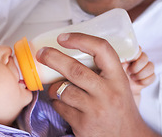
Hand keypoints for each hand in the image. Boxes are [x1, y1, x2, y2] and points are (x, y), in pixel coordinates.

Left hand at [36, 33, 160, 136]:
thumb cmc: (120, 107)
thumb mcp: (119, 84)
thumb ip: (103, 68)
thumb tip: (74, 48)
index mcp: (118, 77)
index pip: (102, 49)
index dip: (80, 39)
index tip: (63, 37)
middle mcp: (107, 92)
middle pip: (74, 69)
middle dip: (53, 58)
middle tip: (42, 53)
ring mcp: (95, 110)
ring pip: (63, 90)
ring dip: (53, 87)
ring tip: (55, 88)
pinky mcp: (83, 125)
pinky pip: (60, 107)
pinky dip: (57, 102)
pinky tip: (63, 103)